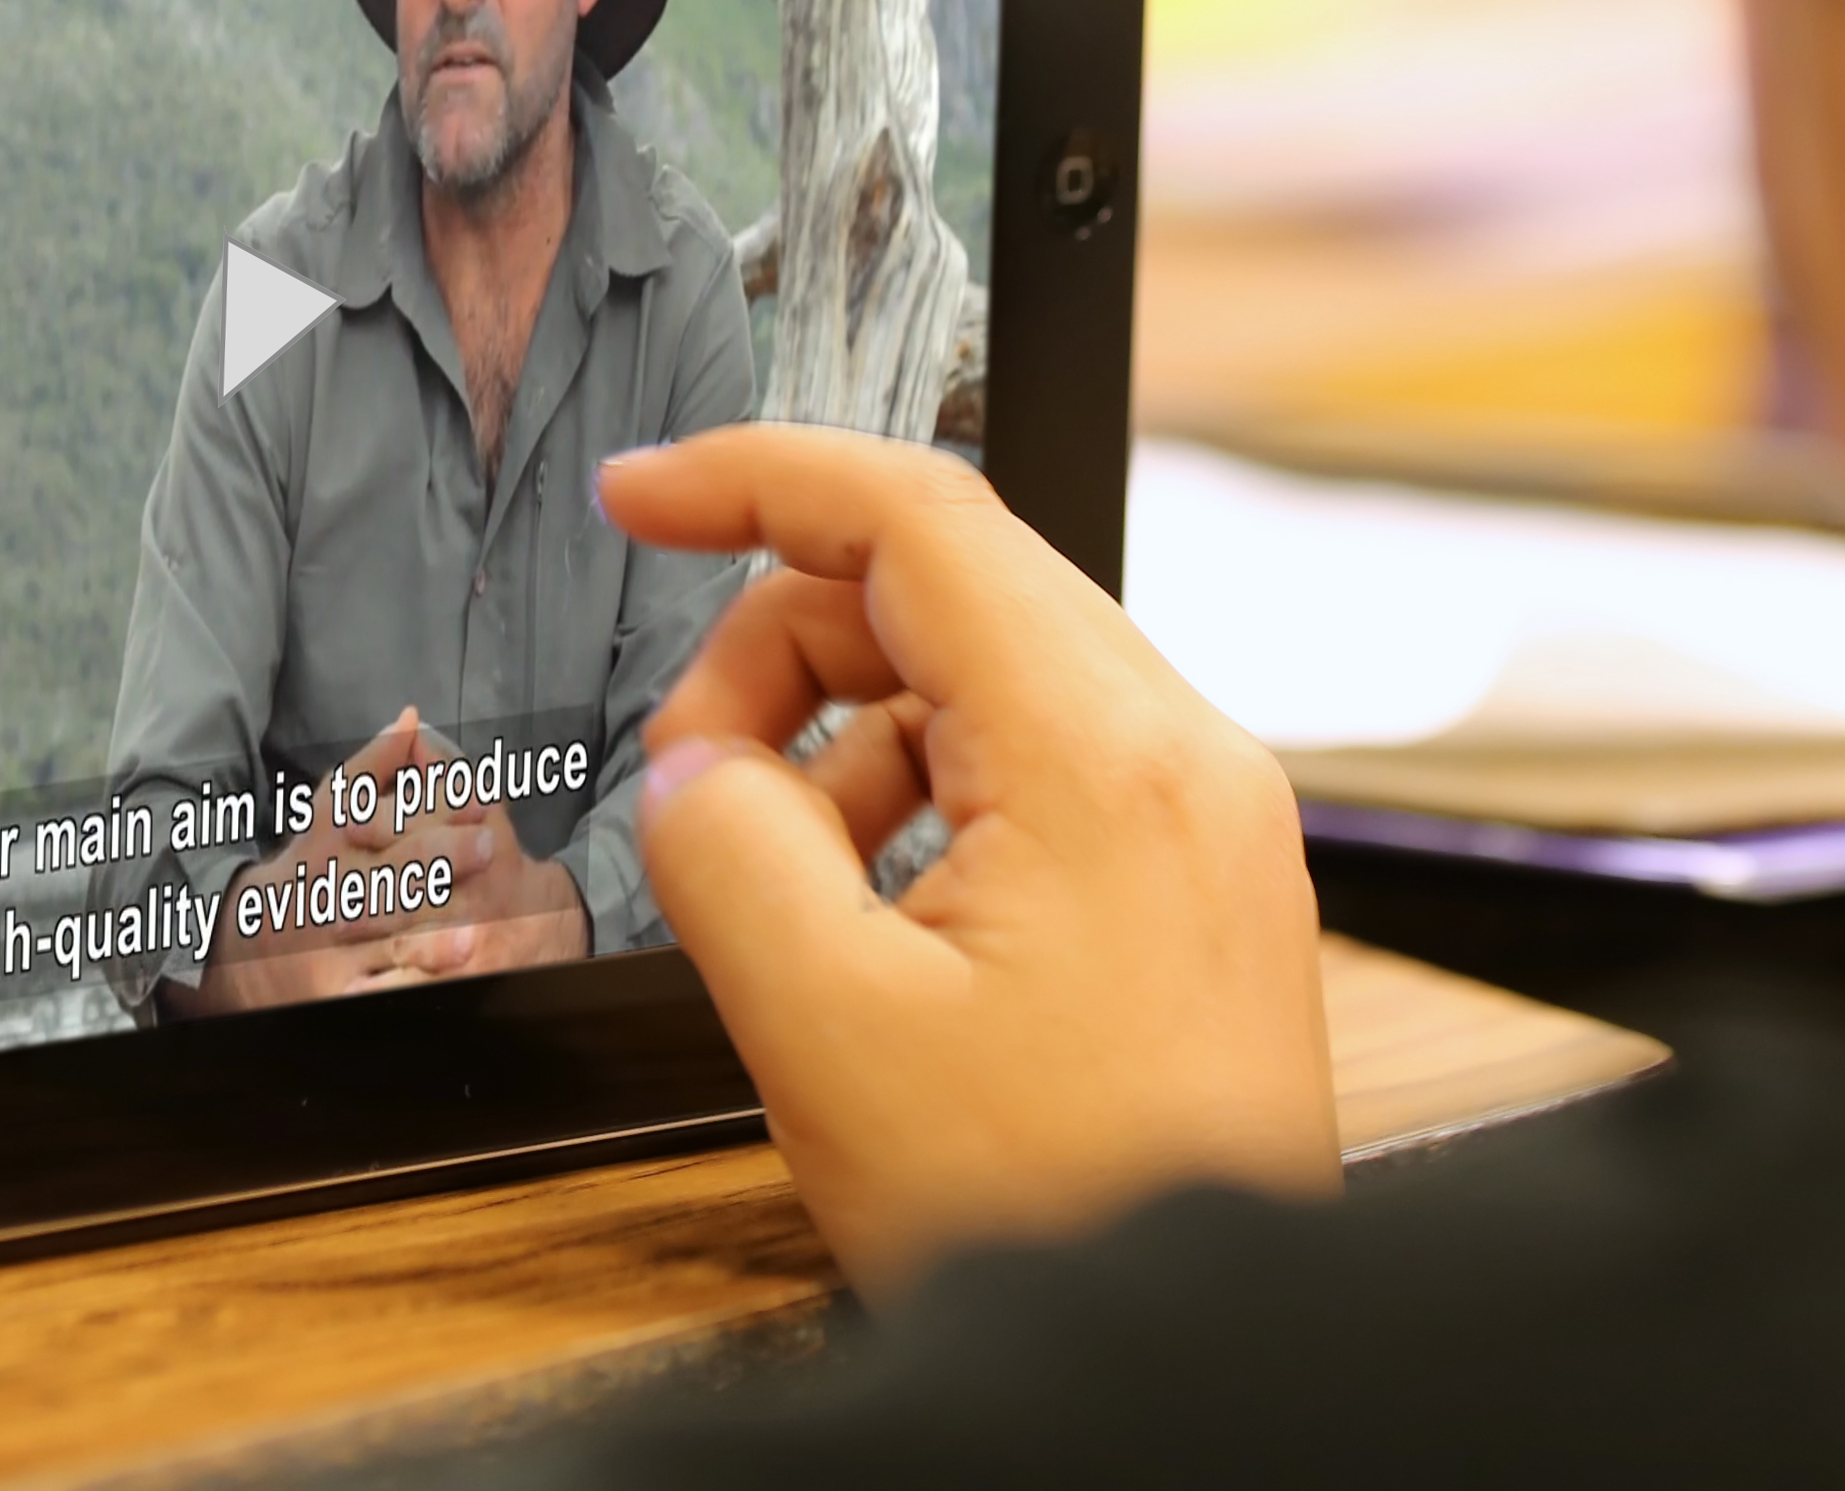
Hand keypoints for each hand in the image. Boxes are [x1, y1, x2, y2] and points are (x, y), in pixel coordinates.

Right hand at [178, 708, 593, 1010]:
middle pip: (388, 879)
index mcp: (333, 845)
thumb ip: (373, 767)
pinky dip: (404, 993)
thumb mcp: (330, 813)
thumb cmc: (307, 868)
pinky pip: (373, 994)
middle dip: (439, 864)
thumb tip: (412, 718)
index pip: (389, 825)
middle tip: (490, 849)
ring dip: (427, 942)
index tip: (484, 805)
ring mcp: (329, 950)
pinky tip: (438, 990)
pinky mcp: (333, 994)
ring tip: (470, 937)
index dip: (437, 815)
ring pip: (382, 943)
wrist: (240, 945)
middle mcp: (330, 895)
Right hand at [602, 426, 1336, 1297]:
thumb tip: (693, 769)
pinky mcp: (1196, 886)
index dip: (753, 477)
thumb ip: (724, 849)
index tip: (640, 493)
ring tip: (775, 877)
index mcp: (1104, 758)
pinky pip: (1033, 770)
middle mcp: (1182, 759)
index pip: (916, 515)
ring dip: (844, 736)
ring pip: (983, 680)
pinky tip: (862, 921)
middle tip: (687, 768)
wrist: (1195, 1368)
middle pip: (945, 588)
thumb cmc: (1060, 1219)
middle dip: (781, 646)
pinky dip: (919, 802)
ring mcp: (1203, 821)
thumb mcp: (826, 1031)